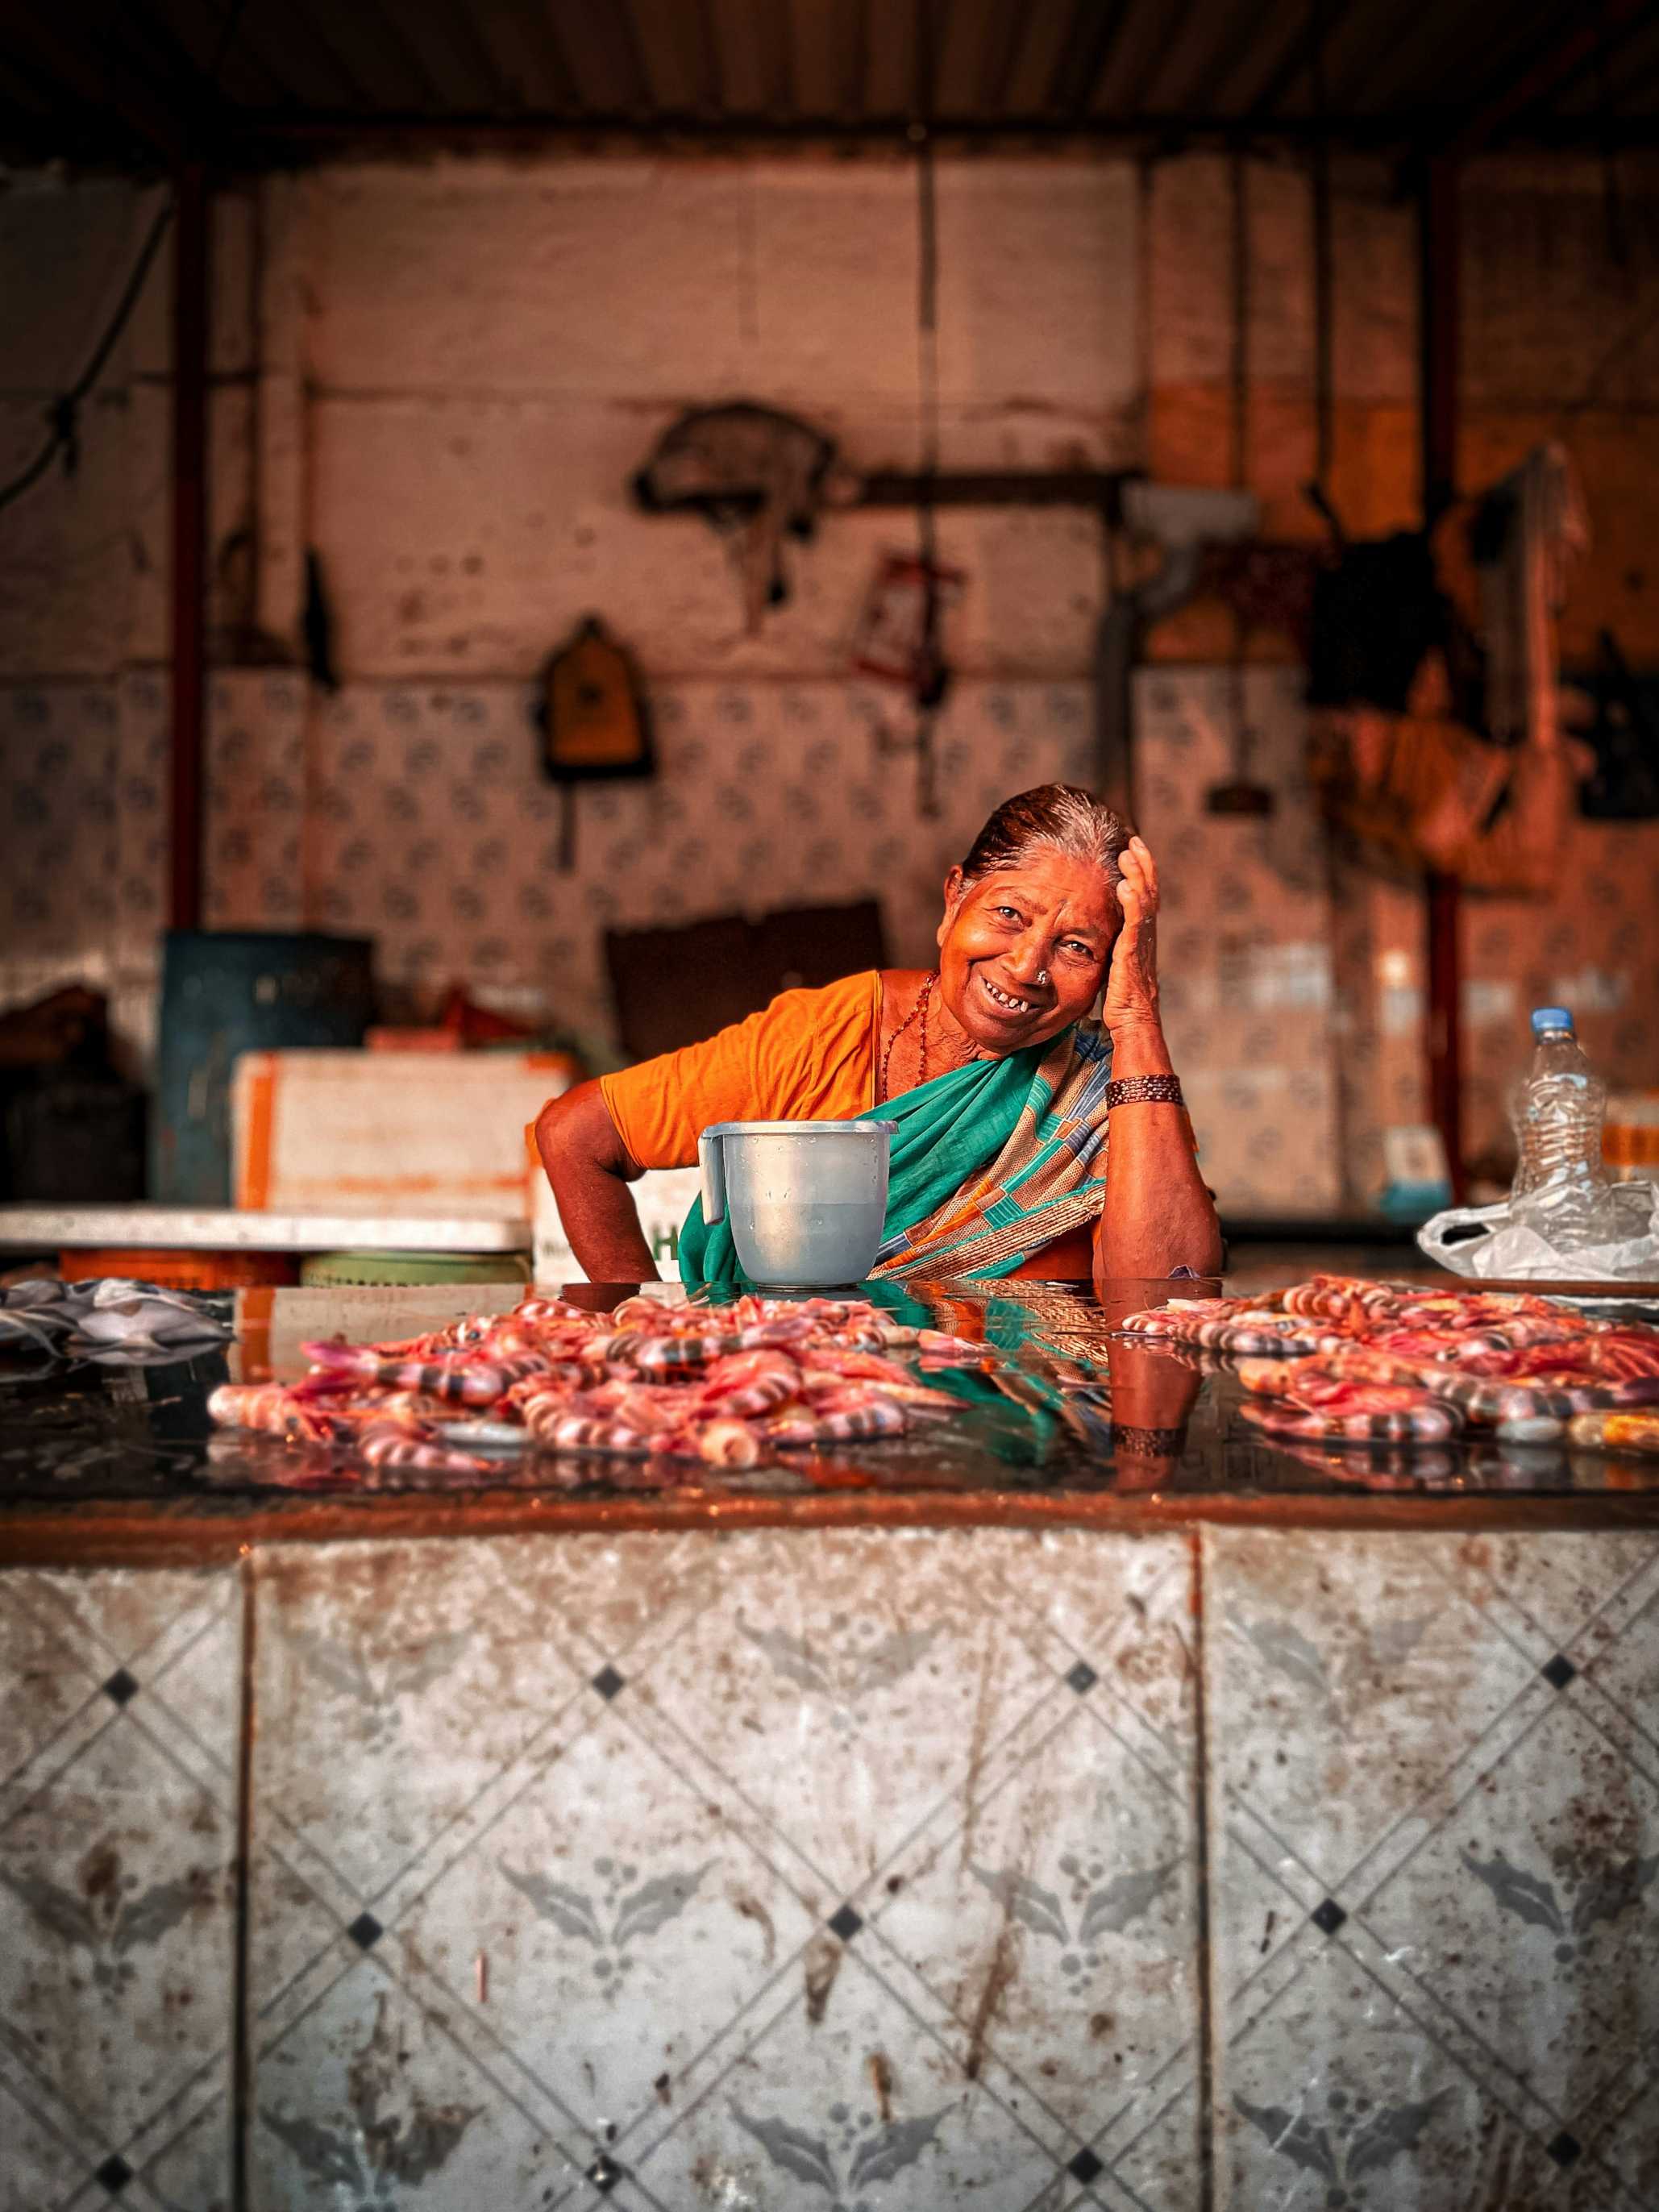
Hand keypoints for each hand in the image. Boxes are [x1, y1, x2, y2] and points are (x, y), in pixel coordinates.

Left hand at [1102, 836, 1161, 1036]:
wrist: (1134, 1024)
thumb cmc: (1121, 1000)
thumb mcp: (1115, 965)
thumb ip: (1111, 946)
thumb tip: (1096, 933)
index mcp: (1142, 937)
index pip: (1145, 897)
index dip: (1142, 873)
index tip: (1133, 850)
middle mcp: (1146, 936)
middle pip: (1150, 892)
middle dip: (1143, 865)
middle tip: (1133, 842)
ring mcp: (1143, 945)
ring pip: (1146, 902)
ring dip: (1138, 875)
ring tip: (1129, 854)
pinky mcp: (1133, 955)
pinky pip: (1135, 924)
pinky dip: (1132, 902)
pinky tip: (1125, 885)